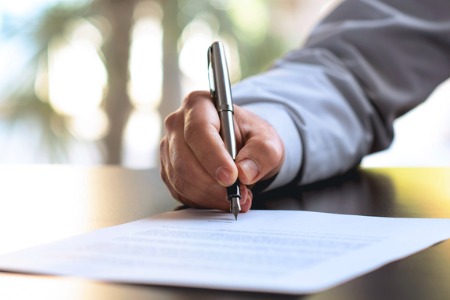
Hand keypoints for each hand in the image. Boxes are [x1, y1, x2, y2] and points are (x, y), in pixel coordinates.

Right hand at [160, 90, 283, 211]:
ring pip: (181, 179)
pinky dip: (203, 201)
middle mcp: (177, 124)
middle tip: (238, 194)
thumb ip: (262, 153)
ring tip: (237, 198)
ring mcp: (169, 148)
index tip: (231, 177)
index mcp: (199, 104)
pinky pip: (180, 191)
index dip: (213, 157)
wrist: (242, 146)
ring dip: (209, 195)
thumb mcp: (267, 140)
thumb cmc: (250, 137)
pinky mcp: (169, 169)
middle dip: (212, 184)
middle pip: (184, 159)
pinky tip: (221, 199)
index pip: (198, 131)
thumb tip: (245, 172)